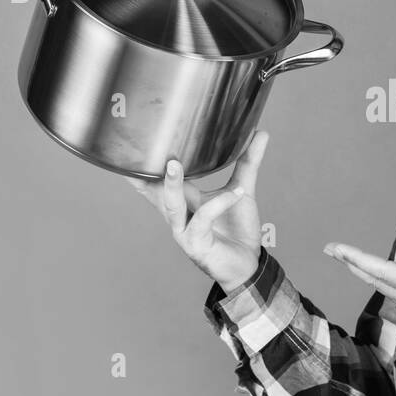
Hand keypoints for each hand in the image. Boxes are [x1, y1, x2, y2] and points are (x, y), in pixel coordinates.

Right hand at [126, 130, 269, 292]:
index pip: (157, 182)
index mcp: (184, 202)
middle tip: (151, 147)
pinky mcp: (197, 245)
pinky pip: (204, 219)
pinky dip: (220, 203)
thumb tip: (261, 132)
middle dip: (151, 172)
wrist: (248, 263)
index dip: (142, 167)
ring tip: (174, 165)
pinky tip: (237, 194)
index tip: (133, 145)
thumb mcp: (243, 190)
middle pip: (156, 192)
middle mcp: (178, 216)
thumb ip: (248, 162)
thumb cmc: (237, 229)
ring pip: (172, 206)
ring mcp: (184, 232)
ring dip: (171, 185)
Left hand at [323, 233, 395, 348]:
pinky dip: (386, 284)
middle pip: (378, 280)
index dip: (357, 258)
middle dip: (353, 265)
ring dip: (367, 274)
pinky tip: (387, 281)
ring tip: (352, 263)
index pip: (383, 271)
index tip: (336, 248)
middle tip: (332, 250)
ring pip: (387, 289)